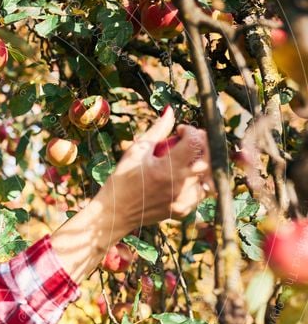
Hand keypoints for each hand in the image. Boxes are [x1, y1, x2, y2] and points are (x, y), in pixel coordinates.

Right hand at [98, 107, 215, 228]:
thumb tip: (170, 111)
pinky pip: (201, 193)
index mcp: (165, 169)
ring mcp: (183, 200)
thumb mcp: (135, 152)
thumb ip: (157, 131)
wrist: (116, 213)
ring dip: (201, 164)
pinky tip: (183, 178)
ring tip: (187, 161)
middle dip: (202, 144)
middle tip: (189, 142)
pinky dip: (197, 182)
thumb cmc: (122, 180)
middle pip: (207, 158)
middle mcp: (178, 185)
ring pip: (208, 176)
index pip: (194, 142)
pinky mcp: (183, 210)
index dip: (190, 131)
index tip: (180, 131)